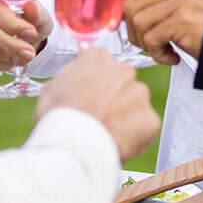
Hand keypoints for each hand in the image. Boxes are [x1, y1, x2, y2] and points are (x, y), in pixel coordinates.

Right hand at [0, 0, 52, 71]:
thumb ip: (36, 12)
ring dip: (8, 54)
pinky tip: (14, 59)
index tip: (32, 33)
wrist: (31, 40)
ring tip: (25, 55)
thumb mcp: (41, 17)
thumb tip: (30, 6)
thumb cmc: (34, 23)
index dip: (13, 24)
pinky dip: (3, 63)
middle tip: (30, 53)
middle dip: (11, 44)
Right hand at [36, 48, 159, 160]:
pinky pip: (144, 126)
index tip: (88, 96)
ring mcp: (140, 94)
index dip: (93, 83)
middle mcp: (124, 70)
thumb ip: (70, 78)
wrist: (74, 145)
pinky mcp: (150, 119)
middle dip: (113, 97)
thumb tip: (74, 80)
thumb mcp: (52, 88)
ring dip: (125, 115)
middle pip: (121, 82)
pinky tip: (117, 141)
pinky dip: (135, 135)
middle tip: (98, 115)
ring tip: (106, 131)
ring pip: (135, 103)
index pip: (100, 64)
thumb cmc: (59, 117)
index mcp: (98, 57)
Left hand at [122, 0, 202, 64]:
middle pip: (129, 4)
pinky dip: (157, 54)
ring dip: (146, 44)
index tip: (123, 24)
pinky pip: (151, 39)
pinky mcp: (183, 19)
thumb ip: (155, 1)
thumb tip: (118, 11)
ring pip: (137, 22)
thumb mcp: (182, 5)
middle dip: (133, 31)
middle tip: (150, 43)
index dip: (119, 7)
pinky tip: (172, 56)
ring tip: (163, 49)